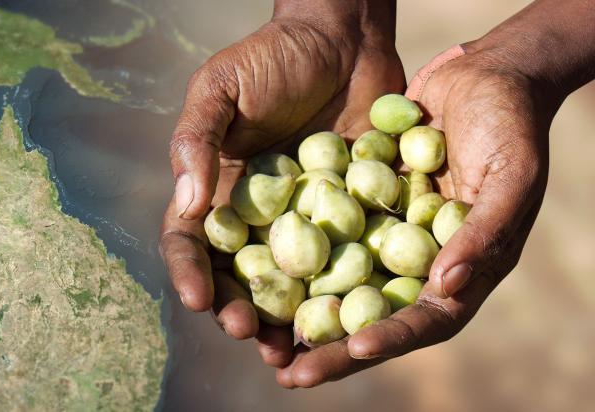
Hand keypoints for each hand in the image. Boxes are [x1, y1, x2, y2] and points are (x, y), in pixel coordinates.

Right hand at [160, 1, 402, 366]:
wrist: (345, 38)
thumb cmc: (272, 56)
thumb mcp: (221, 86)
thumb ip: (197, 139)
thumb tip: (188, 202)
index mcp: (213, 192)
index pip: (190, 243)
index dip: (189, 274)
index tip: (197, 298)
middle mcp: (253, 218)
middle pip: (238, 279)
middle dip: (239, 311)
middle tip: (251, 333)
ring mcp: (302, 225)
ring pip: (289, 287)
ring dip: (288, 322)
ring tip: (296, 350)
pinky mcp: (350, 222)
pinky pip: (344, 266)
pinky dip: (344, 297)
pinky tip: (351, 321)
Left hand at [275, 45, 552, 387]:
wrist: (482, 73)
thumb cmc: (511, 123)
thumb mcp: (512, 175)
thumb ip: (483, 235)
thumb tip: (444, 291)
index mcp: (462, 269)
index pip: (424, 319)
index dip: (389, 338)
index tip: (350, 350)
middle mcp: (417, 262)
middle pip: (371, 316)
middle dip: (330, 348)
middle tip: (287, 374)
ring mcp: (383, 236)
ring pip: (337, 285)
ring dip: (301, 312)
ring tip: (258, 338)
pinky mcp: (355, 206)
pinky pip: (320, 238)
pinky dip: (290, 255)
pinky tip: (250, 269)